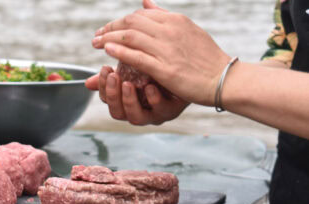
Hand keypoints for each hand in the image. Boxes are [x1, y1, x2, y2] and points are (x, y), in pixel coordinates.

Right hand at [85, 66, 188, 124]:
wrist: (188, 71)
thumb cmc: (156, 69)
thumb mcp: (133, 68)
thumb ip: (113, 74)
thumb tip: (87, 83)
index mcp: (126, 101)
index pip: (108, 100)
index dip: (104, 87)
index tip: (106, 68)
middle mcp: (138, 111)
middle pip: (117, 113)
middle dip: (113, 95)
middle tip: (114, 76)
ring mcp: (154, 113)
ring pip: (135, 118)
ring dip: (129, 101)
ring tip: (129, 84)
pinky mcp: (172, 110)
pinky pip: (161, 110)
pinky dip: (154, 100)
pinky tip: (150, 87)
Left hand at [92, 6, 230, 105]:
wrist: (224, 79)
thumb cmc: (206, 58)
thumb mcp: (188, 29)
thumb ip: (164, 17)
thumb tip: (145, 3)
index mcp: (175, 21)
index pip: (139, 15)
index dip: (119, 21)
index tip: (108, 28)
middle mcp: (169, 31)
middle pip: (131, 23)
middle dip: (110, 27)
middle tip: (96, 35)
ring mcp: (167, 49)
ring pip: (130, 37)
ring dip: (108, 38)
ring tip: (96, 43)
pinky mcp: (165, 69)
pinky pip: (137, 56)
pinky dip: (119, 51)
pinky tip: (107, 50)